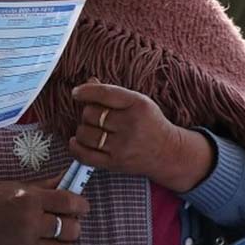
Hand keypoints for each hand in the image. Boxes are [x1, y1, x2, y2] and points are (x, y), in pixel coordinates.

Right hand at [0, 171, 89, 244]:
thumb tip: (69, 178)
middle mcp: (30, 223)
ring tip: (57, 239)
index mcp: (30, 200)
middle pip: (71, 229)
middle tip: (66, 222)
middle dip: (74, 225)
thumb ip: (45, 186)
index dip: (82, 205)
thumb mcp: (17, 187)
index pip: (70, 203)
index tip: (82, 207)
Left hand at [68, 78, 212, 192]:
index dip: (86, 91)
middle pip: (90, 113)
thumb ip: (113, 93)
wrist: (168, 153)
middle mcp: (130, 125)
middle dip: (88, 113)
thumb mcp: (138, 102)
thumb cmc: (150, 123)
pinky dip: (75, 147)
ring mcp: (122, 146)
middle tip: (97, 117)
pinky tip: (77, 141)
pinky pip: (84, 155)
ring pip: (85, 133)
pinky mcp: (115, 163)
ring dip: (82, 130)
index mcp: (137, 104)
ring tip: (92, 130)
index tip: (76, 93)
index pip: (104, 93)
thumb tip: (89, 81)